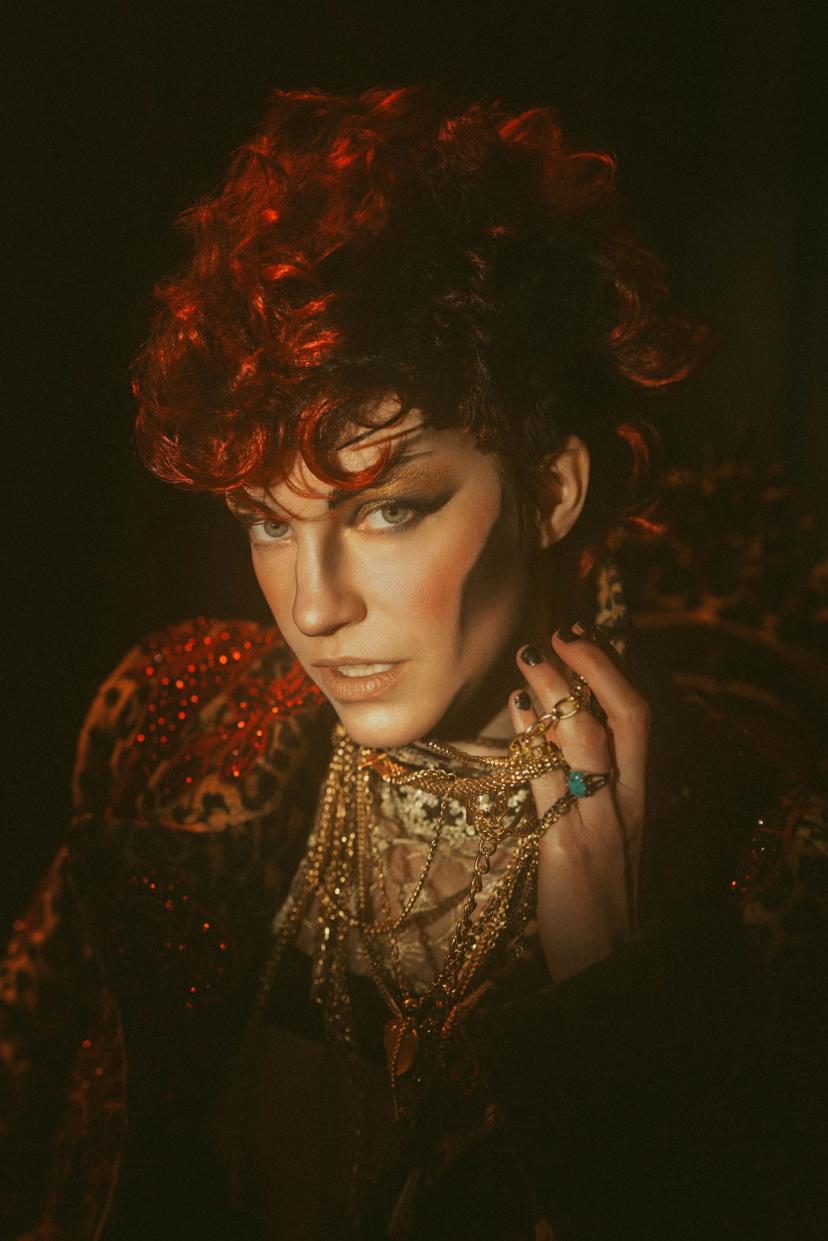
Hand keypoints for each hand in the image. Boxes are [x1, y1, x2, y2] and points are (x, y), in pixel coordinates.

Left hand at [509, 626, 647, 982]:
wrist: (606, 959)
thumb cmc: (602, 893)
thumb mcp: (611, 832)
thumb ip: (593, 784)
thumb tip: (558, 730)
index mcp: (643, 794)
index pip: (640, 717)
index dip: (613, 671)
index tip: (581, 638)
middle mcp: (630, 800)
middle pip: (628, 714)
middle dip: (595, 667)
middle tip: (558, 635)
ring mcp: (601, 820)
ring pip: (589, 739)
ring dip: (559, 692)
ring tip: (529, 659)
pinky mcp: (568, 844)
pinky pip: (551, 781)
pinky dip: (535, 741)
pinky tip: (517, 714)